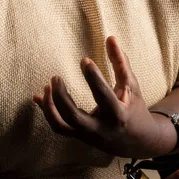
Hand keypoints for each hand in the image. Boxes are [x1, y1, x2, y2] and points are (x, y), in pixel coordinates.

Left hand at [33, 36, 174, 156]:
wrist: (137, 141)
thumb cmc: (135, 107)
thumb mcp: (131, 84)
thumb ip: (120, 61)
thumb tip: (110, 38)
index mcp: (118, 114)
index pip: (103, 95)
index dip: (93, 77)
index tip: (84, 60)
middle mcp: (101, 128)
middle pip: (74, 116)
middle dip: (61, 97)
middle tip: (55, 77)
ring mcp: (88, 135)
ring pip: (61, 126)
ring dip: (50, 106)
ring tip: (47, 86)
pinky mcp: (80, 137)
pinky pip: (58, 127)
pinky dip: (47, 112)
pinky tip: (40, 96)